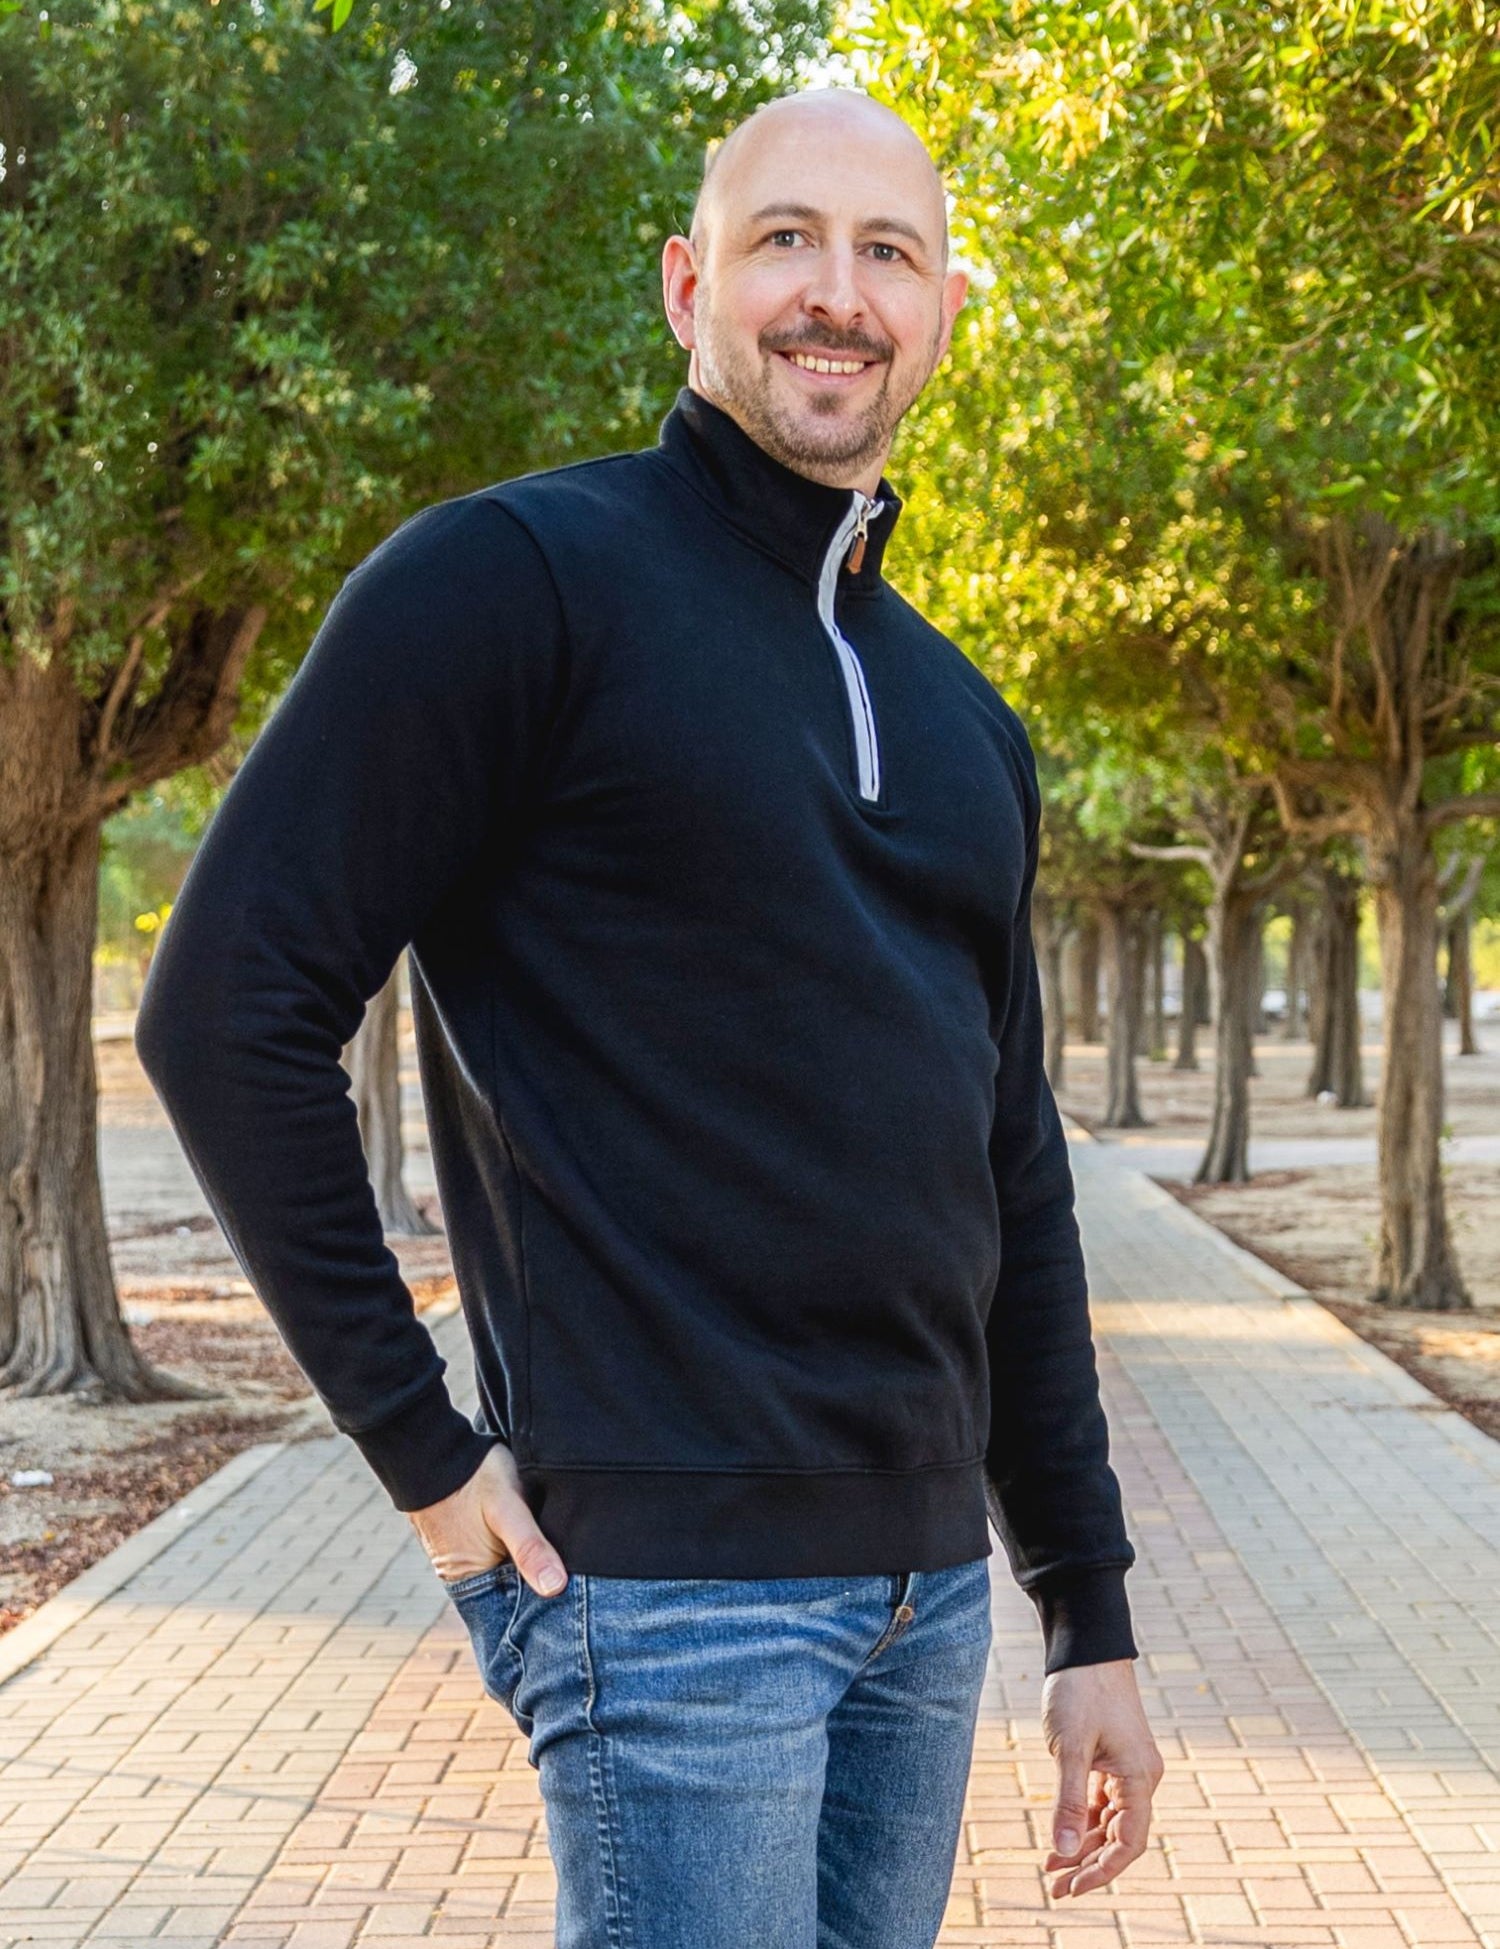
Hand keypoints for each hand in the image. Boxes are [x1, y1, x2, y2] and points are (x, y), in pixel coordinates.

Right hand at [407, 1442, 568, 1598]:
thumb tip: (556, 1588)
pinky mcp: (458, 1539)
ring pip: (501, 1572)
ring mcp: (457, 1558)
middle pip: (508, 1591)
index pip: (514, 1609)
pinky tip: (529, 1537)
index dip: (544, 1600)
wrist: (433, 1448)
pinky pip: (490, 1555)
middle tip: (571, 1572)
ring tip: (552, 1551)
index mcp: (470, 1581)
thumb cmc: (472, 1476)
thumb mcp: (507, 1508)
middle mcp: (460, 1577)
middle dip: (536, 1583)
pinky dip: (509, 1551)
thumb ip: (530, 1547)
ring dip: (523, 1566)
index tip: (573, 1594)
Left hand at [1040, 1657, 1162, 1897]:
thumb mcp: (1070, 1748)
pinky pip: (1102, 1801)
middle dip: (1089, 1864)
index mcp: (1139, 1777)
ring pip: (1109, 1821)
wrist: (1086, 1648)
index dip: (1102, 1871)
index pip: (1128, 1842)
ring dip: (1083, 1845)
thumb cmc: (1080, 1691)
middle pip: (1119, 1837)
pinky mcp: (1114, 1758)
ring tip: (1052, 1868)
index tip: (1072, 1888)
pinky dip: (1083, 1820)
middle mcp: (1141, 1777)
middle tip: (1055, 1887)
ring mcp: (1129, 1768)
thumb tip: (1063, 1851)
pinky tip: (1062, 1836)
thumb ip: (1068, 1801)